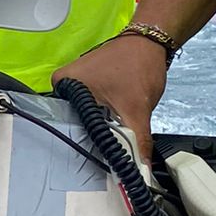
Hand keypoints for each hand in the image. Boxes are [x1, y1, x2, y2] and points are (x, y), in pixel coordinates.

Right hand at [54, 34, 168, 161]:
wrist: (152, 42)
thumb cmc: (138, 65)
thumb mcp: (137, 110)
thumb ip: (138, 144)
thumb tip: (141, 173)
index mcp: (63, 85)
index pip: (66, 126)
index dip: (83, 149)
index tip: (94, 168)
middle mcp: (63, 84)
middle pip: (74, 126)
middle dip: (91, 144)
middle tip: (103, 165)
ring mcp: (75, 84)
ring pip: (84, 120)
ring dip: (99, 134)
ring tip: (109, 152)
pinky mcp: (87, 86)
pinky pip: (91, 112)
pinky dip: (103, 123)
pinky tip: (111, 134)